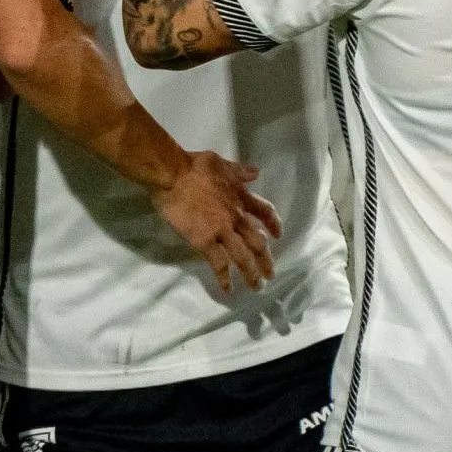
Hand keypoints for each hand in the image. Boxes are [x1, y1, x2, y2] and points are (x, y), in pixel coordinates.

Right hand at [150, 150, 282, 292]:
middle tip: (271, 274)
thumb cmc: (193, 165)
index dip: (274, 224)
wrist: (173, 174)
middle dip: (266, 260)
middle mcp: (236, 216)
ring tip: (256, 287)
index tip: (278, 235)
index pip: (265, 212)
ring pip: (243, 257)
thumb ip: (239, 170)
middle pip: (258, 242)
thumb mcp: (221, 162)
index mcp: (241, 197)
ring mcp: (222, 230)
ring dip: (252, 274)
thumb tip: (256, 172)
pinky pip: (218, 263)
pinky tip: (228, 289)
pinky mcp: (205, 241)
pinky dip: (224, 277)